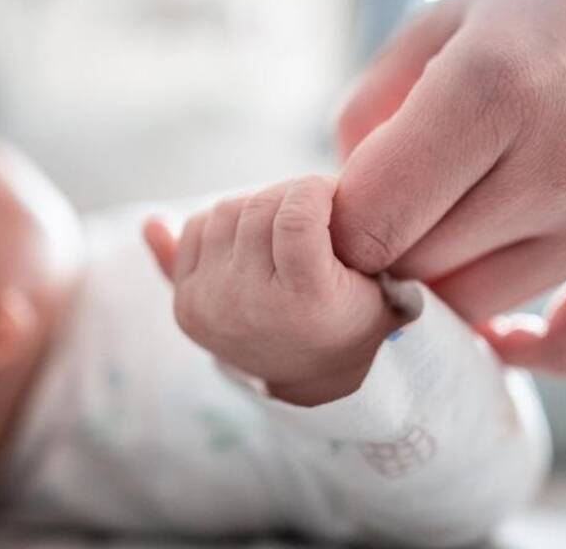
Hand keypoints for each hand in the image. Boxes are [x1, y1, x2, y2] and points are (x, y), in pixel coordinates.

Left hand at [145, 176, 402, 405]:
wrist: (311, 374)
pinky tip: (250, 245)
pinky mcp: (186, 304)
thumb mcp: (379, 284)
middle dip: (289, 193)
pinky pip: (195, 230)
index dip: (314, 190)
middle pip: (258, 208)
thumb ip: (351, 232)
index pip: (296, 219)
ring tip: (282, 229)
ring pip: (225, 211)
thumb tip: (200, 206)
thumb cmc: (350, 316)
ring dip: (257, 207)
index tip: (330, 192)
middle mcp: (251, 305)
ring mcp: (212, 305)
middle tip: (310, 207)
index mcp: (306, 300)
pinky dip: (225, 225)